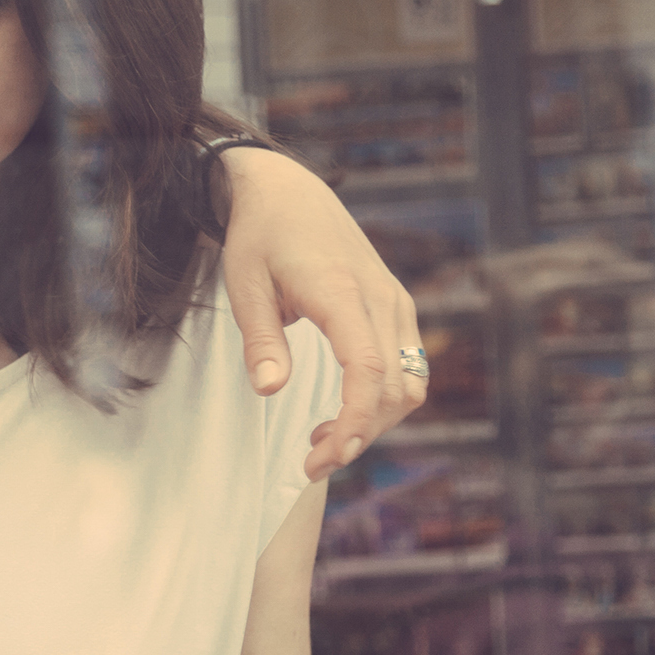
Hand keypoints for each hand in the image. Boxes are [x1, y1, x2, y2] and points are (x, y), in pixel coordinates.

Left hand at [215, 147, 426, 478]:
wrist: (288, 191)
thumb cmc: (261, 237)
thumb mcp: (244, 286)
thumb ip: (260, 340)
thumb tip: (270, 390)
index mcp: (341, 292)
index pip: (367, 369)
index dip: (354, 420)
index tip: (325, 455)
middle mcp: (380, 297)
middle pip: (395, 387)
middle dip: (360, 434)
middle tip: (311, 464)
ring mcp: (394, 301)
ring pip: (410, 381)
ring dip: (374, 420)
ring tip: (321, 440)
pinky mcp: (395, 306)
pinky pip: (407, 364)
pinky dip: (382, 398)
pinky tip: (340, 412)